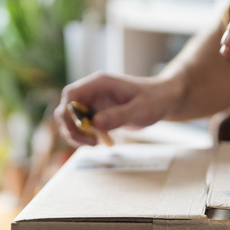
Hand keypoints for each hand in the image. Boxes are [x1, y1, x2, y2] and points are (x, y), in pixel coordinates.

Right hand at [54, 72, 179, 146]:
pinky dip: (85, 137)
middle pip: (66, 109)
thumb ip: (119, 115)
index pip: (71, 95)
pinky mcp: (97, 113)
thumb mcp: (140, 109)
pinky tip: (100, 142)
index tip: (81, 130)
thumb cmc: (154, 100)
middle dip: (71, 128)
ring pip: (71, 120)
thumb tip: (95, 124)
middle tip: (90, 143)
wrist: (163, 100)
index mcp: (99, 83)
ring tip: (95, 144)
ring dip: (76, 135)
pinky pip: (81, 126)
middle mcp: (92, 92)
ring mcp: (93, 103)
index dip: (69, 113)